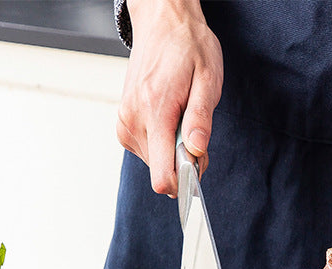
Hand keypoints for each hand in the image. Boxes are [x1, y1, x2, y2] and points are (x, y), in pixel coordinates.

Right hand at [116, 0, 222, 195]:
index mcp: (154, 111)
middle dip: (184, 162)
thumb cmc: (188, 47)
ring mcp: (125, 123)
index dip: (184, 182)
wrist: (162, 22)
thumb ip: (201, 119)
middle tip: (195, 131)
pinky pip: (148, 151)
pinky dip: (163, 144)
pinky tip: (169, 120)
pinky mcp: (123, 125)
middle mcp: (133, 121)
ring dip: (173, 152)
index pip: (162, 175)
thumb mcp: (207, 79)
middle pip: (162, 172)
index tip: (198, 167)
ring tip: (182, 119)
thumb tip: (196, 151)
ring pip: (155, 163)